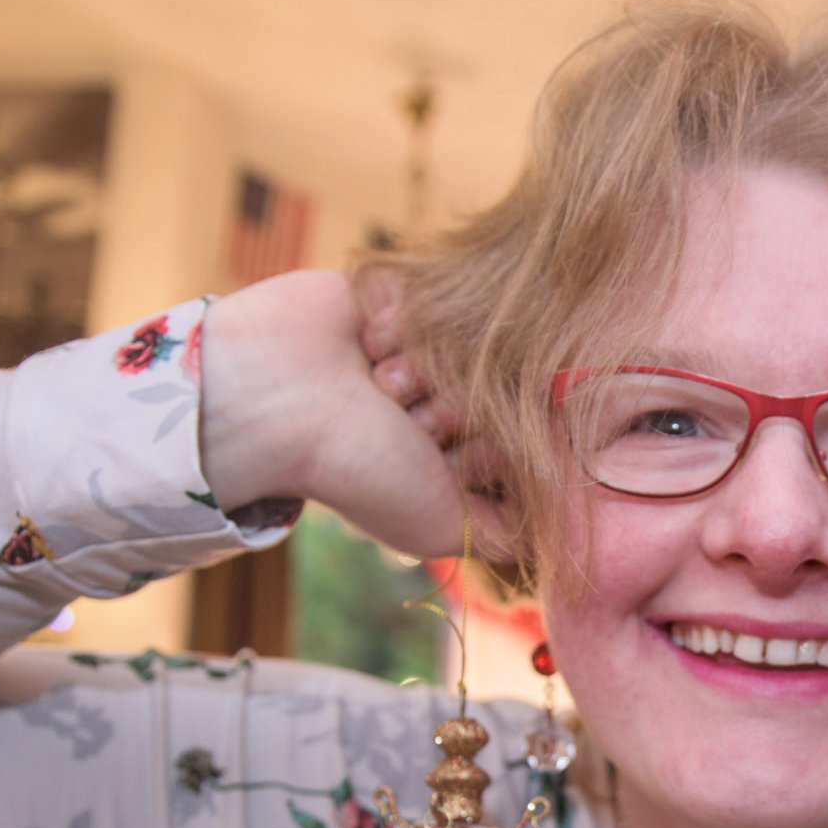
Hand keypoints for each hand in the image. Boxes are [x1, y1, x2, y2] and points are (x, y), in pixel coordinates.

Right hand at [195, 270, 499, 560]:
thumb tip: (553, 529)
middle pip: (497, 388)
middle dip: (456, 407)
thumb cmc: (358, 471)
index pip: (518, 437)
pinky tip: (366, 343)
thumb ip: (502, 532)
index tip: (445, 463)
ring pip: (470, 342)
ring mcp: (420, 348)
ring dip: (423, 365)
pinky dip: (402, 321)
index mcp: (451, 452)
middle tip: (407, 423)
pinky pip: (437, 295)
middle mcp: (439, 400)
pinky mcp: (399, 295)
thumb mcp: (442, 525)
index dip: (487, 450)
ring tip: (378, 384)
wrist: (274, 400)